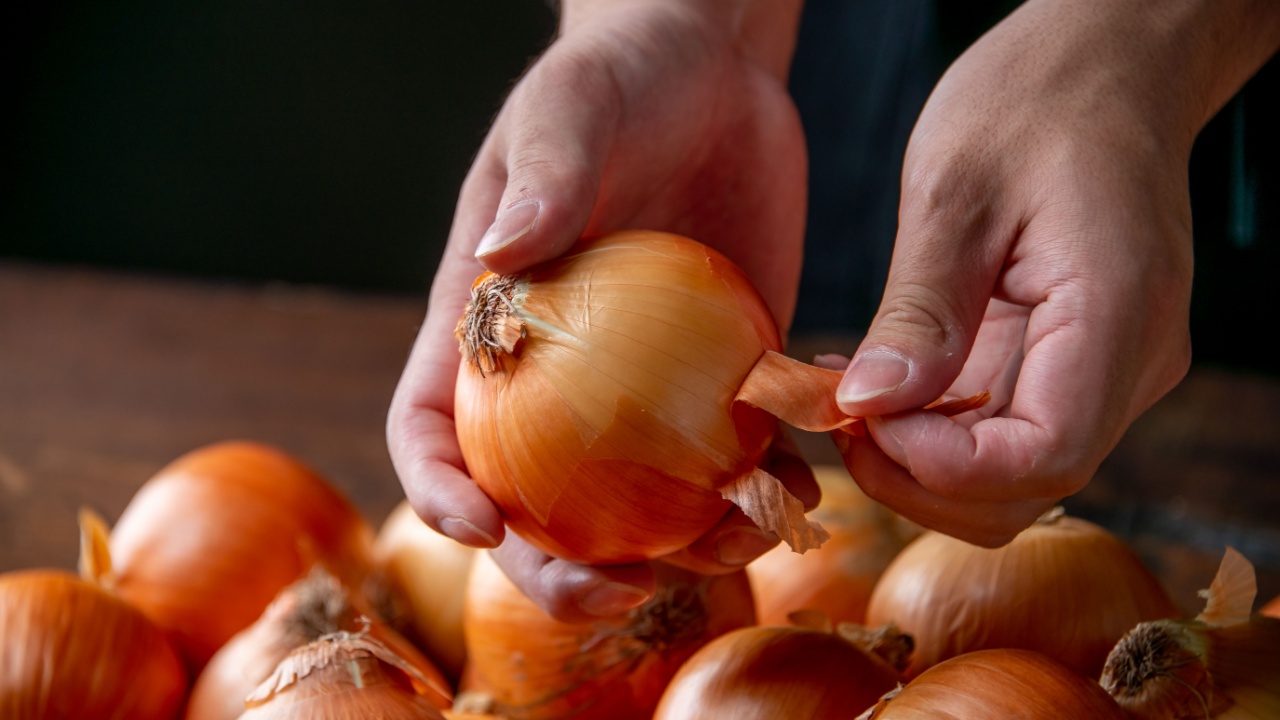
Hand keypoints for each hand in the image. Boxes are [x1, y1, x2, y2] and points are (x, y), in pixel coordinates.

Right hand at [387, 0, 808, 619]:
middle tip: (617, 592)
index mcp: (488, 324)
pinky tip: (806, 484)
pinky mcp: (726, 375)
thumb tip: (504, 253)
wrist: (713, 72)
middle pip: (535, 502)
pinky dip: (769, 485)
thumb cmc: (616, 80)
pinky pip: (738, 454)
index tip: (479, 528)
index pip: (431, 425)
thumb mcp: (569, 108)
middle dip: (561, 570)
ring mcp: (645, 387)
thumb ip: (543, 174)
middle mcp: (560, 375)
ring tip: (743, 536)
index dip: (436, 490)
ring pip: (645, 505)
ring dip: (687, 548)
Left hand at [833, 0, 1279, 545]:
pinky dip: (934, 429)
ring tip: (847, 394)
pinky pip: (1004, 431)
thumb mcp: (956, 190)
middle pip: (1025, 489)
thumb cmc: (1037, 100)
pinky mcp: (1074, 365)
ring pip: (1011, 476)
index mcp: (1116, 316)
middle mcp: (1128, 363)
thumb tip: (871, 405)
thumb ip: (921, 310)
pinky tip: (879, 382)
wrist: (1104, 66)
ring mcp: (1108, 371)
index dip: (941, 466)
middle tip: (838, 414)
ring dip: (918, 459)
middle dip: (917, 477)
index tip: (863, 418)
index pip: (1043, 459)